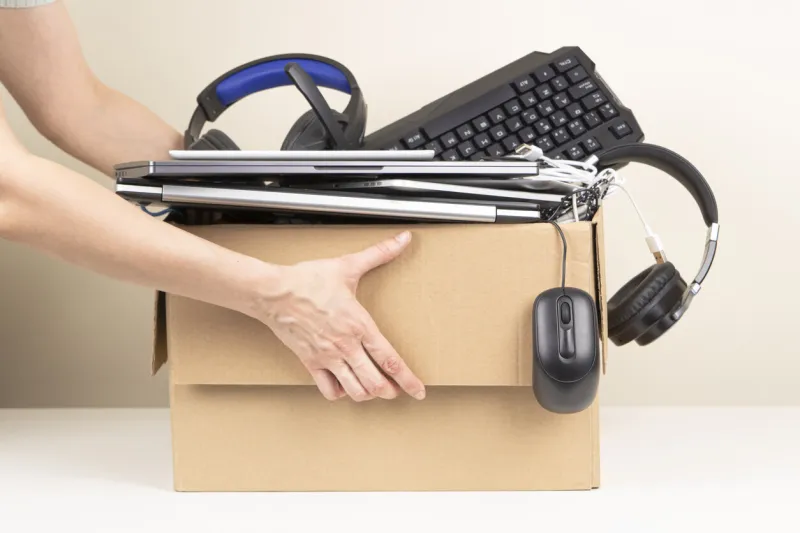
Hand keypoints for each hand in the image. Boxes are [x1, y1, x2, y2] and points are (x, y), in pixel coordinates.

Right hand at [255, 231, 425, 401]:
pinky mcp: (310, 362)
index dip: (408, 380)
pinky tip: (345, 385)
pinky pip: (329, 390)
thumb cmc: (308, 279)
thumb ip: (379, 253)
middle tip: (397, 390)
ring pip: (355, 390)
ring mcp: (327, 357)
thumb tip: (404, 239)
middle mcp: (346, 345)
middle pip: (375, 383)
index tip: (419, 392)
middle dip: (390, 391)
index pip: (390, 360)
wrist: (273, 292)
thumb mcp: (347, 265)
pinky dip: (340, 393)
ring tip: (374, 390)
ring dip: (368, 394)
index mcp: (360, 325)